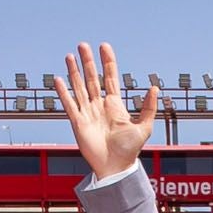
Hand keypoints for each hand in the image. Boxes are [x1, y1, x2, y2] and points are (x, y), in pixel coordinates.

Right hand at [51, 42, 161, 180]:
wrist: (115, 168)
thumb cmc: (129, 151)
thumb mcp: (144, 127)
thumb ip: (148, 108)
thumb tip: (154, 88)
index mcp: (114, 105)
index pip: (110, 78)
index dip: (107, 62)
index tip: (104, 47)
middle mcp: (99, 106)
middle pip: (92, 78)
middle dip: (88, 61)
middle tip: (83, 45)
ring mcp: (88, 113)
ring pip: (79, 87)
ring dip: (74, 71)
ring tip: (70, 56)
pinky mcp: (78, 123)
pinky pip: (69, 104)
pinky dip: (63, 92)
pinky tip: (59, 80)